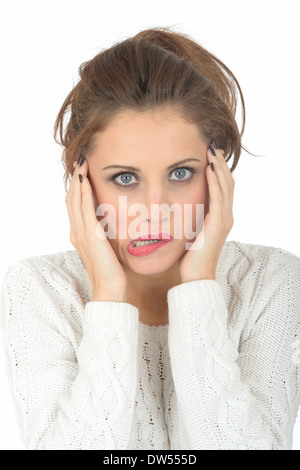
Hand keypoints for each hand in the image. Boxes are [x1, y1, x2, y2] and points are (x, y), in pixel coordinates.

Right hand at [65, 156, 127, 300]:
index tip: (84, 172)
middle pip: (71, 198)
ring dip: (78, 180)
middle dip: (76, 178)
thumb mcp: (107, 248)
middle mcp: (76, 231)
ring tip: (82, 163)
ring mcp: (80, 233)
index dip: (78, 187)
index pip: (75, 205)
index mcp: (80, 234)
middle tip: (81, 160)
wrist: (110, 289)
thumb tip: (112, 224)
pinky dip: (84, 192)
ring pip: (75, 199)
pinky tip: (86, 179)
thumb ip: (106, 235)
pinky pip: (84, 208)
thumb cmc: (112, 272)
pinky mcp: (89, 235)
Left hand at [179, 144, 234, 282]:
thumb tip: (178, 204)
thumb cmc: (190, 256)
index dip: (218, 169)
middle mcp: (225, 215)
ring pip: (226, 186)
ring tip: (211, 150)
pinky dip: (215, 182)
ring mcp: (224, 220)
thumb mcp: (191, 230)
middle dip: (220, 163)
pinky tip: (208, 169)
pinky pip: (219, 198)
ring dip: (218, 167)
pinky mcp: (218, 224)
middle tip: (212, 145)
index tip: (209, 153)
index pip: (223, 186)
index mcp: (220, 216)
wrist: (195, 276)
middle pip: (228, 182)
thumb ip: (191, 216)